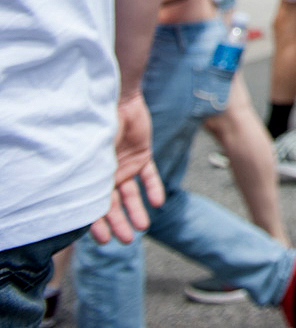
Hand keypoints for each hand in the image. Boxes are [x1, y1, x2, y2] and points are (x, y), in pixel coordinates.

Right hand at [90, 92, 163, 243]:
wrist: (119, 101)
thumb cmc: (99, 127)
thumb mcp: (94, 156)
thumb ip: (94, 177)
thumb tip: (90, 205)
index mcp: (92, 175)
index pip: (94, 205)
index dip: (98, 223)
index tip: (104, 240)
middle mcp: (107, 173)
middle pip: (113, 204)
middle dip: (120, 223)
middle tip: (126, 241)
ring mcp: (125, 165)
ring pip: (132, 194)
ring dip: (137, 210)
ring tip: (144, 227)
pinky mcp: (142, 155)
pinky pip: (149, 176)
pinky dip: (154, 188)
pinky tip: (158, 203)